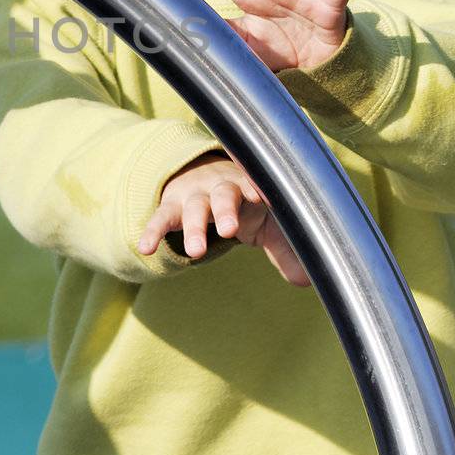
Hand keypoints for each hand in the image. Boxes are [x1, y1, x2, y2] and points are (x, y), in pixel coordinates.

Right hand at [137, 155, 308, 286]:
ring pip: (193, 207)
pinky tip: (145, 249)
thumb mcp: (266, 222)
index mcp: (249, 186)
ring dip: (194, 227)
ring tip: (195, 252)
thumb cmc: (243, 202)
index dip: (258, 189)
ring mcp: (194, 195)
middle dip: (226, 210)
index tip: (263, 197)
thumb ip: (285, 248)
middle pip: (223, 195)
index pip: (255, 184)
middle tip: (229, 230)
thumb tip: (308, 280)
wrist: (202, 174)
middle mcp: (220, 186)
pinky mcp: (172, 206)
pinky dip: (152, 231)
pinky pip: (160, 218)